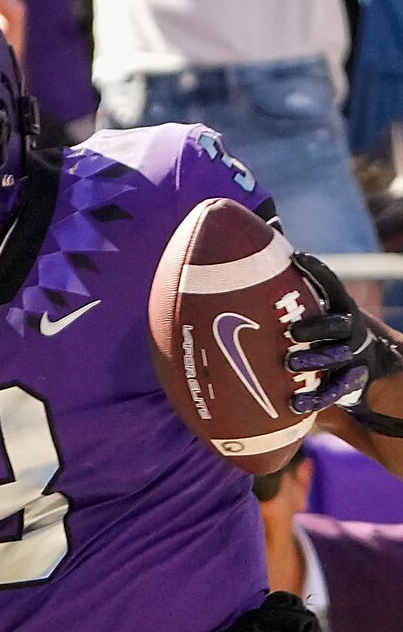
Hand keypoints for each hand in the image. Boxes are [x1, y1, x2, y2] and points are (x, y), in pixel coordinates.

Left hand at [285, 252, 402, 411]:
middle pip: (336, 326)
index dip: (318, 270)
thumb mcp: (314, 301)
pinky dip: (315, 397)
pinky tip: (293, 406)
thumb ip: (290, 275)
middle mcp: (349, 330)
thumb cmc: (323, 325)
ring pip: (337, 358)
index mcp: (340, 307)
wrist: (368, 359)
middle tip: (292, 332)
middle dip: (316, 327)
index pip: (332, 285)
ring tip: (291, 363)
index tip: (298, 257)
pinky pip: (334, 391)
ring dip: (315, 360)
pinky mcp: (349, 382)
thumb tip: (264, 225)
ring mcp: (351, 357)